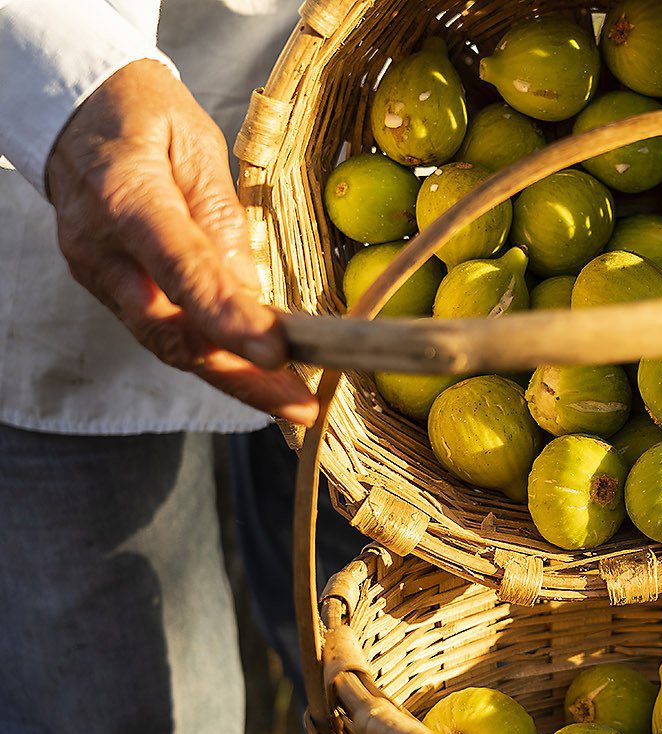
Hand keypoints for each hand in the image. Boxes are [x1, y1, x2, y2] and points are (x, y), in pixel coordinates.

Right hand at [46, 60, 316, 425]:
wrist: (73, 111)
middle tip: (299, 406)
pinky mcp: (107, 290)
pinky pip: (163, 331)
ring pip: (167, 344)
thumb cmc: (143, 117)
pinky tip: (256, 376)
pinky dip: (211, 358)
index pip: (184, 271)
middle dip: (240, 376)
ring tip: (290, 402)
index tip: (277, 353)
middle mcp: (102, 250)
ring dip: (232, 379)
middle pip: (172, 332)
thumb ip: (223, 219)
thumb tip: (254, 292)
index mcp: (126, 199)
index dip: (230, 318)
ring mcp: (98, 276)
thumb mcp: (197, 146)